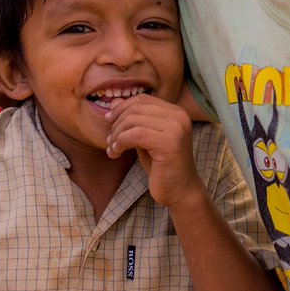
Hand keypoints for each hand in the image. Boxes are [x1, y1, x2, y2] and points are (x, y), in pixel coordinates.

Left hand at [106, 94, 203, 208]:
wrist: (180, 191)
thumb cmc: (162, 166)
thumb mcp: (144, 139)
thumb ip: (133, 121)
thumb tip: (114, 102)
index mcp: (176, 112)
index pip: (142, 99)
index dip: (121, 108)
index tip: (109, 123)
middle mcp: (179, 116)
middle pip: (136, 108)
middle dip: (117, 123)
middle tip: (110, 141)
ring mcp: (176, 128)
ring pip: (133, 120)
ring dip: (116, 135)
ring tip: (113, 150)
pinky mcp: (169, 143)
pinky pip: (135, 135)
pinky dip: (120, 143)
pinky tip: (116, 153)